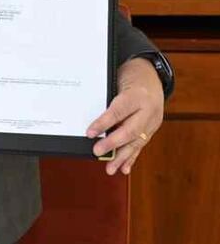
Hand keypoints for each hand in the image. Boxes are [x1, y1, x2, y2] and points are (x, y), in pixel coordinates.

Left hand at [87, 57, 164, 174]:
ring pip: (137, 141)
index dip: (103, 123)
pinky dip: (132, 157)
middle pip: (130, 129)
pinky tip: (124, 168)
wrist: (152, 75)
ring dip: (122, 157)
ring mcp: (153, 121)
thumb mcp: (118, 80)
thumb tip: (91, 119)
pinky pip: (142, 144)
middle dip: (113, 143)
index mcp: (138, 95)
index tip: (90, 133)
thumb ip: (108, 99)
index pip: (119, 111)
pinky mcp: (153, 128)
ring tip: (111, 168)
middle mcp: (148, 109)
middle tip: (97, 152)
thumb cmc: (130, 77)